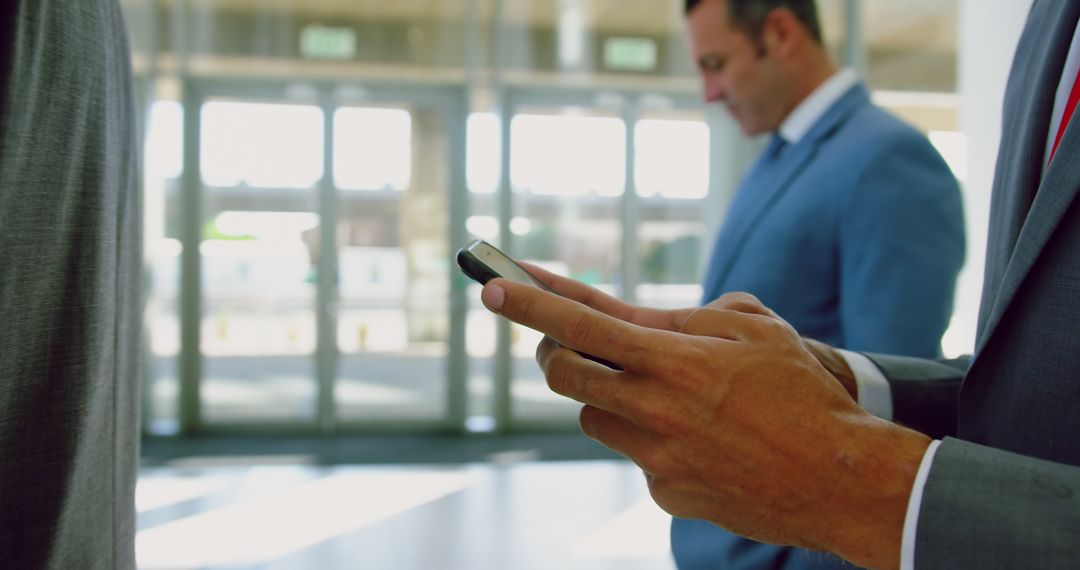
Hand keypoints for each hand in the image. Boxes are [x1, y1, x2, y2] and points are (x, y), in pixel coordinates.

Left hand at [481, 280, 928, 569]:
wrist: (840, 479)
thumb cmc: (802, 393)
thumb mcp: (755, 328)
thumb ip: (691, 316)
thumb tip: (643, 320)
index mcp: (671, 358)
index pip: (579, 323)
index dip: (529, 302)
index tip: (491, 286)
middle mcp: (652, 408)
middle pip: (562, 374)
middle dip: (554, 351)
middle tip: (569, 342)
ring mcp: (654, 456)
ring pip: (592, 417)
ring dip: (605, 396)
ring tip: (655, 392)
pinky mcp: (665, 492)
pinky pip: (634, 456)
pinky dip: (649, 439)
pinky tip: (695, 439)